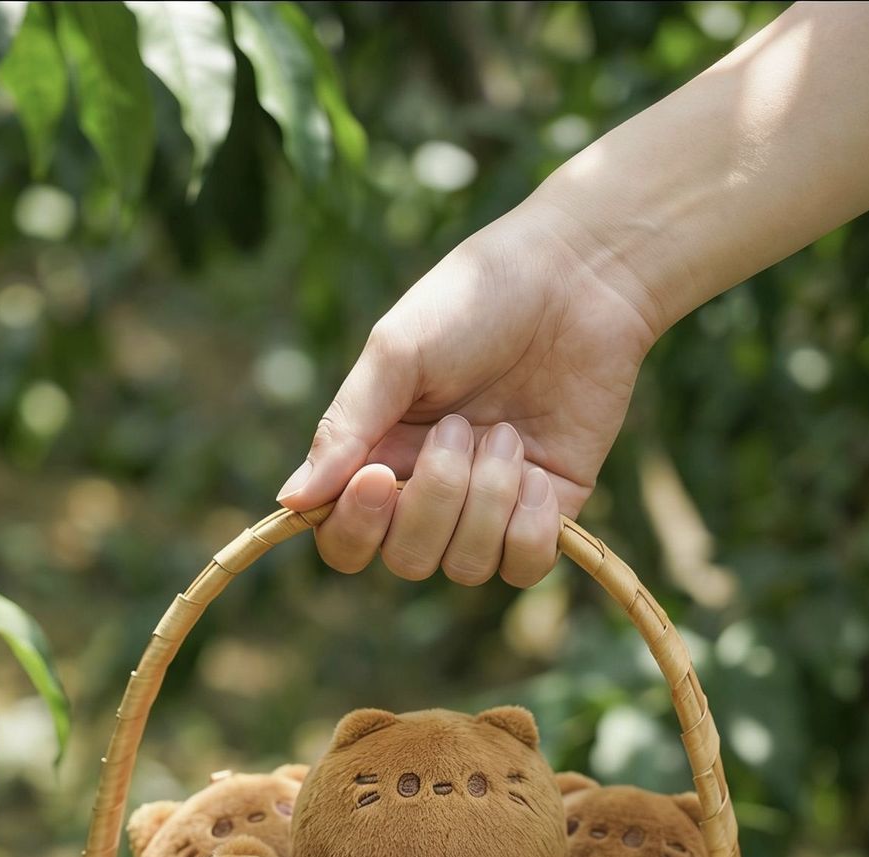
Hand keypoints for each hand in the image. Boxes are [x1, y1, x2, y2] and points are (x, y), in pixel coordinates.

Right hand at [276, 196, 657, 586]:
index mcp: (379, 457)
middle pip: (406, 560)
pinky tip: (536, 475)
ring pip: (465, 567)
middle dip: (434, 500)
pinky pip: (524, 568)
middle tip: (458, 426)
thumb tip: (290, 501)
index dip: (355, 529)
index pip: (344, 541)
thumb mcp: (397, 352)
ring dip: (485, 502)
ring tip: (505, 433)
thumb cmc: (476, 300)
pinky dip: (529, 530)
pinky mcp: (549, 511)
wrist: (578, 277)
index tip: (375, 475)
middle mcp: (430, 494)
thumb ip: (345, 427)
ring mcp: (490, 509)